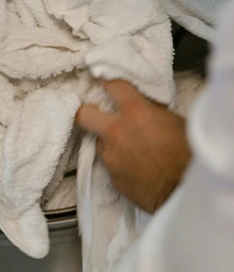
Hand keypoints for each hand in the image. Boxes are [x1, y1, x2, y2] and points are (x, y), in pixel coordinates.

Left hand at [76, 80, 191, 212]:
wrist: (186, 191)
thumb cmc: (187, 152)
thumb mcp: (175, 121)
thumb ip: (153, 112)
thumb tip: (145, 109)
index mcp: (134, 112)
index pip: (111, 85)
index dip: (107, 81)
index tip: (103, 80)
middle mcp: (116, 132)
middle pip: (84, 114)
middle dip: (87, 112)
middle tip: (96, 114)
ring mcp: (111, 157)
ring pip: (99, 144)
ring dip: (109, 143)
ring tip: (129, 150)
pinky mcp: (112, 179)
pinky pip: (111, 166)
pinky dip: (119, 165)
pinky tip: (135, 169)